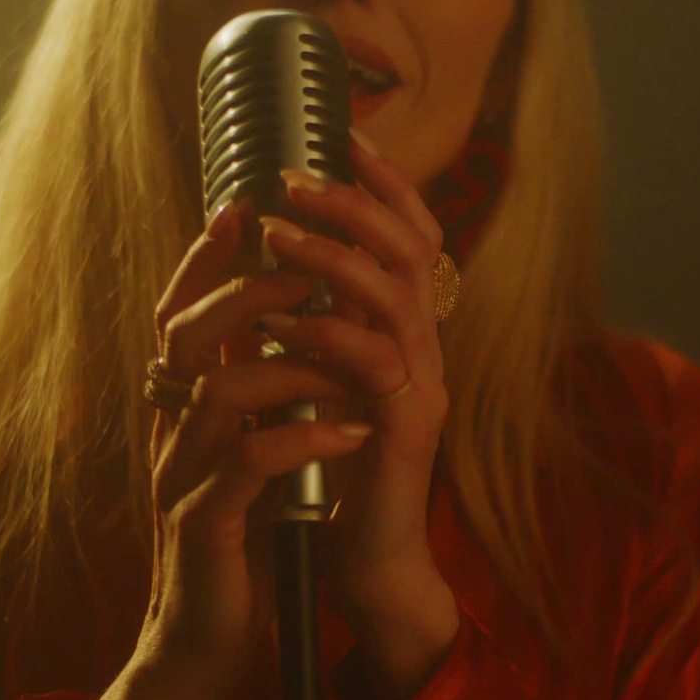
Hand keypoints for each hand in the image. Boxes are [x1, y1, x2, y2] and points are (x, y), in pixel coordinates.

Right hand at [142, 198, 373, 688]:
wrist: (200, 642)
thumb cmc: (233, 542)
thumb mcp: (244, 456)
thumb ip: (252, 398)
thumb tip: (287, 329)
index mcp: (181, 413)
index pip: (180, 318)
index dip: (205, 259)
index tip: (244, 204)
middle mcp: (170, 435)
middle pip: (186, 336)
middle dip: (247, 290)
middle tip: (304, 265)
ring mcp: (181, 479)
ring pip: (218, 393)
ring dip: (288, 364)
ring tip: (345, 358)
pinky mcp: (205, 528)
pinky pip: (248, 467)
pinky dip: (302, 440)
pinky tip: (348, 434)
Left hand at [254, 130, 451, 614]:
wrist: (368, 562)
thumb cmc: (337, 471)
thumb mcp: (324, 386)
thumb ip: (318, 330)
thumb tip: (274, 267)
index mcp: (406, 334)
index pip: (413, 240)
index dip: (385, 186)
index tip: (344, 137)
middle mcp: (425, 350)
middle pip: (411, 250)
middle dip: (354, 203)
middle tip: (295, 176)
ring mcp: (424, 388)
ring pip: (396, 296)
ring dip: (334, 257)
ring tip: (278, 234)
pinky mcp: (407, 431)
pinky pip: (375, 366)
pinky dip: (326, 334)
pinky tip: (281, 321)